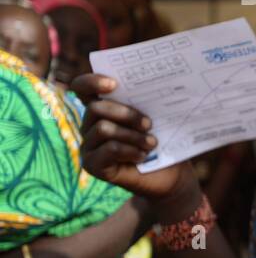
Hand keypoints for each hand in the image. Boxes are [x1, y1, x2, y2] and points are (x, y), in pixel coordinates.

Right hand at [72, 73, 198, 208]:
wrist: (171, 176)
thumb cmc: (166, 142)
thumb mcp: (160, 118)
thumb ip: (151, 100)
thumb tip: (164, 80)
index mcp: (104, 108)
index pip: (83, 88)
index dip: (91, 81)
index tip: (114, 84)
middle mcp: (90, 125)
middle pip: (96, 108)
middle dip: (126, 114)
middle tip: (149, 124)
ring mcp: (89, 146)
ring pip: (103, 129)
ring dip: (132, 135)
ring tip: (152, 143)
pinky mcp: (92, 165)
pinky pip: (108, 150)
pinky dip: (129, 151)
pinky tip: (142, 156)